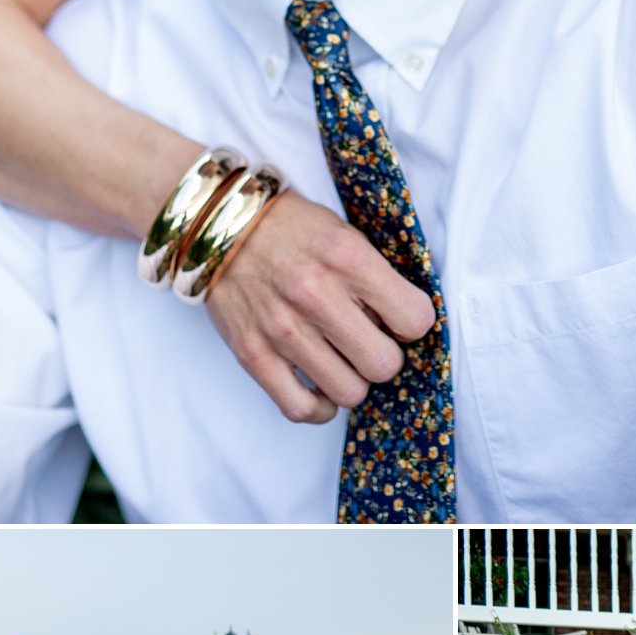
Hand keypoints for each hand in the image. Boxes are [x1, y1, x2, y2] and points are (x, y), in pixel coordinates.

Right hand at [203, 189, 436, 425]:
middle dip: (384, 356)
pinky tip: (321, 387)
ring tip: (342, 361)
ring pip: (349, 392)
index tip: (399, 321)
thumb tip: (402, 325)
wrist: (221, 226)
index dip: (413, 324)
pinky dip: (318, 407)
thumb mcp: (344, 235)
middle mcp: (316, 296)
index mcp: (347, 260)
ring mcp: (282, 330)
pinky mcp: (253, 355)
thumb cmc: (290, 230)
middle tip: (369, 342)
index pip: (414, 319)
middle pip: (384, 365)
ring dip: (352, 380)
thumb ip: (375, 277)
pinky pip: (300, 409)